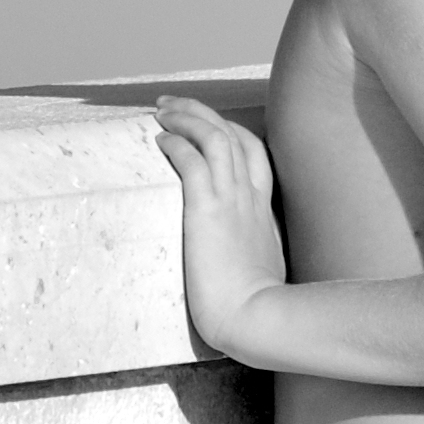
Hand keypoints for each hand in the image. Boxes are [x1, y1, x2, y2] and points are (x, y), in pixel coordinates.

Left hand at [152, 96, 287, 359]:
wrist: (257, 319)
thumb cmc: (257, 309)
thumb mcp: (262, 272)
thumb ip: (253, 258)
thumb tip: (240, 265)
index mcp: (262, 211)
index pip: (253, 153)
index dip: (229, 131)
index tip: (206, 125)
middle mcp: (250, 198)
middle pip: (233, 134)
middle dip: (202, 112)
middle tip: (173, 104)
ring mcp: (232, 201)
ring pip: (215, 137)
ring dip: (188, 117)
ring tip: (161, 110)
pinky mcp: (208, 211)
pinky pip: (194, 162)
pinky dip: (178, 144)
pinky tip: (161, 140)